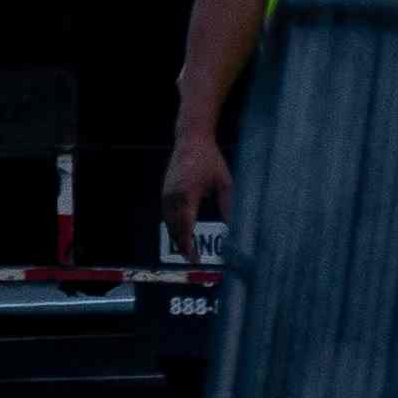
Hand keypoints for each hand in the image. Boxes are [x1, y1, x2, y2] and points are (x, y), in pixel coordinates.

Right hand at [159, 128, 228, 260]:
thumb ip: (228, 206)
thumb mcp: (224, 182)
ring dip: (176, 237)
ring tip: (187, 250)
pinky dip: (173, 225)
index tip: (193, 259)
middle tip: (192, 259)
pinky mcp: (164, 191)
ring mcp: (166, 193)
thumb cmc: (210, 159)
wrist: (191, 138)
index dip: (188, 245)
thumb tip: (233, 228)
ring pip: (168, 222)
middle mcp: (173, 195)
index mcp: (187, 194)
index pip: (185, 227)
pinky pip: (166, 214)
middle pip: (174, 228)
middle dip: (182, 245)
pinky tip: (182, 232)